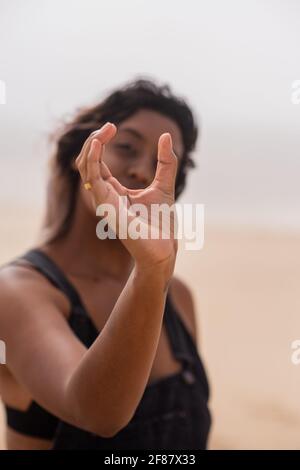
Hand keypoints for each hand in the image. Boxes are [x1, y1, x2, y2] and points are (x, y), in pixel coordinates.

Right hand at [75, 122, 178, 271]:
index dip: (101, 142)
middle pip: (87, 163)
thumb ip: (166, 161)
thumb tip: (167, 136)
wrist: (163, 249)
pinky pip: (92, 179)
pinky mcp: (106, 206)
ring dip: (91, 146)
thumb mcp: (165, 184)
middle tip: (109, 126)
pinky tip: (97, 144)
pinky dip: (92, 160)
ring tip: (104, 130)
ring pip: (85, 168)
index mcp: (114, 191)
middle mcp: (104, 196)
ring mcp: (103, 202)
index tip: (112, 126)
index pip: (97, 163)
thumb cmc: (161, 223)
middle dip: (93, 141)